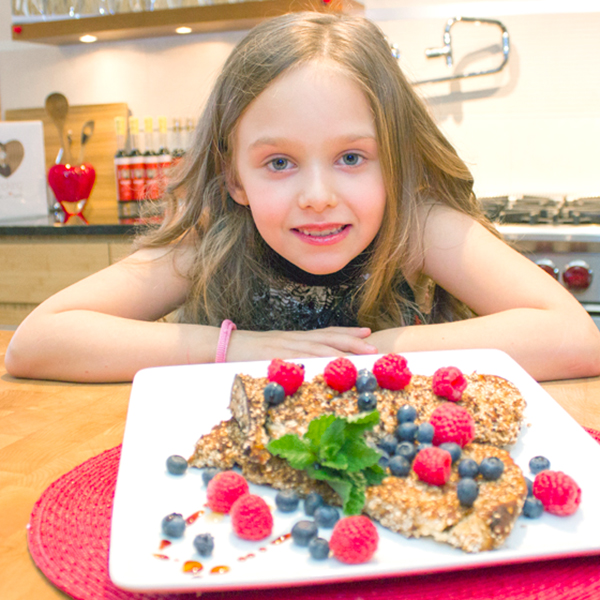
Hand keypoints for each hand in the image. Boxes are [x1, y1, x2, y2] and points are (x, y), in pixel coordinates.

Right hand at [226, 327, 378, 361]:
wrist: (225, 345)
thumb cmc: (247, 352)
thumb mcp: (274, 354)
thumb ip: (291, 358)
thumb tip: (307, 368)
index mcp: (295, 338)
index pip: (326, 332)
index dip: (347, 333)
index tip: (367, 332)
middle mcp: (294, 338)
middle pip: (329, 337)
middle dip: (353, 341)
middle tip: (375, 346)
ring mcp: (286, 345)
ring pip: (320, 346)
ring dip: (344, 350)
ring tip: (363, 354)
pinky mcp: (277, 354)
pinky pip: (302, 357)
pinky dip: (318, 359)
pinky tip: (333, 362)